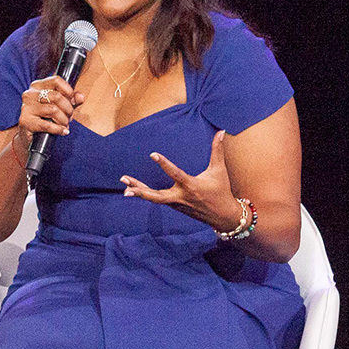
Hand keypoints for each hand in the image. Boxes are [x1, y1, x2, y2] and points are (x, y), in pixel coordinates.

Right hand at [19, 75, 83, 138]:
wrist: (30, 135)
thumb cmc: (46, 117)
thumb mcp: (61, 106)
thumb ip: (72, 100)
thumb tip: (80, 96)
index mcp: (37, 86)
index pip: (56, 80)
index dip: (68, 91)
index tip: (72, 101)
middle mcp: (29, 94)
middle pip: (57, 96)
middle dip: (68, 109)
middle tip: (70, 117)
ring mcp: (26, 107)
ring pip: (53, 110)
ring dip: (64, 120)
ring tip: (65, 124)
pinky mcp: (25, 121)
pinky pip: (47, 125)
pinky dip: (58, 129)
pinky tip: (63, 131)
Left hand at [120, 130, 241, 230]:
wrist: (224, 216)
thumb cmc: (221, 191)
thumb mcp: (219, 170)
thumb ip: (217, 150)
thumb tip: (221, 131)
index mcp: (191, 186)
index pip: (175, 174)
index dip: (164, 164)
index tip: (152, 155)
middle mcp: (180, 196)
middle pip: (156, 196)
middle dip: (140, 190)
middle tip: (124, 181)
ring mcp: (176, 204)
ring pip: (154, 199)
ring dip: (139, 192)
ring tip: (125, 188)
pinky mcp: (175, 207)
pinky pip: (158, 200)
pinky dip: (147, 195)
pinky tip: (135, 189)